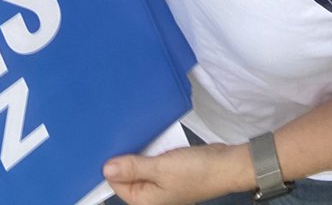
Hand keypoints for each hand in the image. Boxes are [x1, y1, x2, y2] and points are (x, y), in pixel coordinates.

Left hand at [105, 142, 249, 204]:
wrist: (225, 165)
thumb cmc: (195, 172)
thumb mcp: (161, 168)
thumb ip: (133, 168)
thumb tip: (107, 168)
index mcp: (144, 201)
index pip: (116, 183)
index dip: (113, 164)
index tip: (109, 143)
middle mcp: (150, 195)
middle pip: (128, 175)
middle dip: (127, 156)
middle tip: (123, 134)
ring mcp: (160, 183)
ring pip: (141, 165)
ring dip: (140, 150)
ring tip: (137, 133)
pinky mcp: (169, 171)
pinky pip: (153, 160)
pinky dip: (152, 149)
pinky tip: (152, 137)